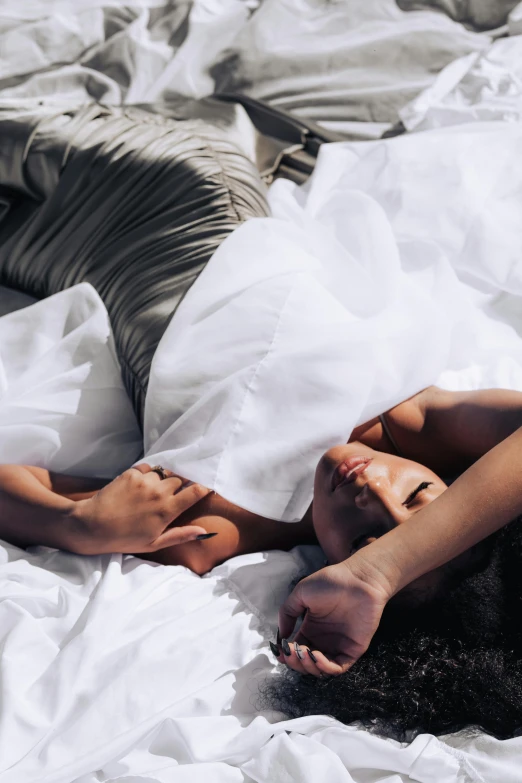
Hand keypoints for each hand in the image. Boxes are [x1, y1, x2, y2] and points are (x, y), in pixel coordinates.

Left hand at [71, 464, 211, 553]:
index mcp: (167, 510)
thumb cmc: (124, 539)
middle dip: (179, 485)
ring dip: (161, 480)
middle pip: (180, 479)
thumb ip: (181, 535)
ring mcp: (145, 481)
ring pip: (163, 473)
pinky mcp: (131, 473)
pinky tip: (139, 486)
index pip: (195, 491)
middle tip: (169, 496)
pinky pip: (148, 468)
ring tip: (150, 492)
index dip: (202, 489)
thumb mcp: (154, 543)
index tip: (202, 490)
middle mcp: (159, 492)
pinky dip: (147, 475)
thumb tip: (205, 532)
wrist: (92, 526)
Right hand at [276, 557, 391, 676]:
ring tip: (304, 653)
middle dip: (295, 662)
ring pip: (320, 669)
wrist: (359, 579)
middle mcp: (324, 640)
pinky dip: (325, 667)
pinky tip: (317, 656)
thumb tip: (282, 635)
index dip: (287, 654)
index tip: (279, 651)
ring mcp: (338, 646)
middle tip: (291, 652)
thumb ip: (287, 612)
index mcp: (311, 628)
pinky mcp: (353, 650)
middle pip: (306, 662)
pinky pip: (338, 667)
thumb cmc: (332, 581)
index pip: (296, 649)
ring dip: (308, 667)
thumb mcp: (301, 592)